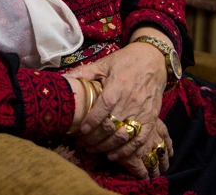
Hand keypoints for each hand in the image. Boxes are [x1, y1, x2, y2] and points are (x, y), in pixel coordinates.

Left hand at [64, 36, 169, 170]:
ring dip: (106, 147)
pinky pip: (140, 139)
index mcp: (118, 86)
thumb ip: (84, 72)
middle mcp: (130, 100)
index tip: (80, 130)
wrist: (153, 59)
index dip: (91, 121)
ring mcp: (142, 111)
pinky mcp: (151, 118)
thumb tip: (62, 78)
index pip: (104, 107)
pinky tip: (113, 155)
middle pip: (111, 125)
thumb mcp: (104, 63)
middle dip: (94, 139)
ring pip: (124, 136)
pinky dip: (127, 151)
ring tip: (92, 150)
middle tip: (81, 144)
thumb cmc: (126, 61)